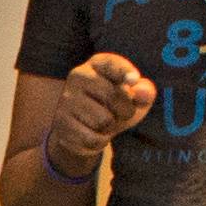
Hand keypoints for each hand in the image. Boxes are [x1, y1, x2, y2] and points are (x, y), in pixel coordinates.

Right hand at [45, 49, 157, 168]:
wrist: (83, 128)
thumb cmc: (115, 107)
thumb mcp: (134, 98)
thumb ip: (145, 92)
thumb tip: (143, 92)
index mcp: (98, 63)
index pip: (112, 64)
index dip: (125, 72)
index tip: (134, 80)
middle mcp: (78, 76)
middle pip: (113, 97)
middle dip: (126, 111)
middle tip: (121, 113)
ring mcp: (66, 99)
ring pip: (103, 120)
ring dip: (111, 128)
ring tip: (104, 123)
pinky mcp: (61, 122)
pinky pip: (92, 138)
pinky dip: (100, 141)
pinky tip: (95, 134)